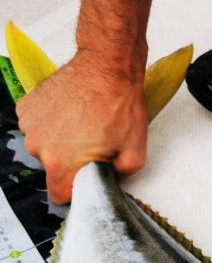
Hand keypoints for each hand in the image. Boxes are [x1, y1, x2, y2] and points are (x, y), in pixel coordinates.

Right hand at [16, 53, 147, 204]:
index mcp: (61, 164)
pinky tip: (70, 112)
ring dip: (60, 141)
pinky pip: (38, 126)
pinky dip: (51, 123)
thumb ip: (118, 178)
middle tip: (92, 144)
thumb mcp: (134, 155)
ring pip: (44, 147)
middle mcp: (38, 147)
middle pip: (53, 169)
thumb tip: (109, 182)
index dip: (76, 190)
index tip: (87, 179)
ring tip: (82, 124)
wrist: (106, 66)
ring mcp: (30, 125)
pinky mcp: (27, 107)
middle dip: (71, 163)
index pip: (59, 196)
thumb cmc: (119, 106)